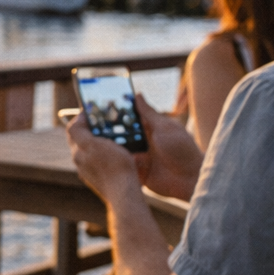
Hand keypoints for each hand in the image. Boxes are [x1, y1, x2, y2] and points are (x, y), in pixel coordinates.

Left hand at [65, 113, 141, 204]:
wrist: (124, 192)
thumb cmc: (113, 166)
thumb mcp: (93, 144)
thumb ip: (79, 132)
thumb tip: (74, 122)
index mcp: (77, 152)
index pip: (73, 129)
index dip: (82, 117)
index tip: (93, 110)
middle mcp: (80, 162)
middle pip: (81, 139)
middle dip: (90, 128)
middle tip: (103, 120)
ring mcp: (89, 171)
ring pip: (91, 150)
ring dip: (99, 140)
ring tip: (112, 134)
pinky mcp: (99, 178)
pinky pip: (100, 160)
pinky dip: (105, 152)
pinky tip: (116, 151)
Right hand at [66, 97, 203, 204]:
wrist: (190, 179)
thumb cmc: (182, 150)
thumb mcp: (165, 128)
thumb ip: (149, 113)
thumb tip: (137, 95)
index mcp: (149, 127)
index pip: (127, 116)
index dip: (112, 112)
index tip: (95, 106)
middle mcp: (142, 141)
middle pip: (119, 133)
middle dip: (103, 129)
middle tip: (83, 124)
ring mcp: (139, 156)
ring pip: (117, 149)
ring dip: (105, 145)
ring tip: (85, 140)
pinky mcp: (137, 171)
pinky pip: (121, 165)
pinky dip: (111, 161)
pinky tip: (96, 158)